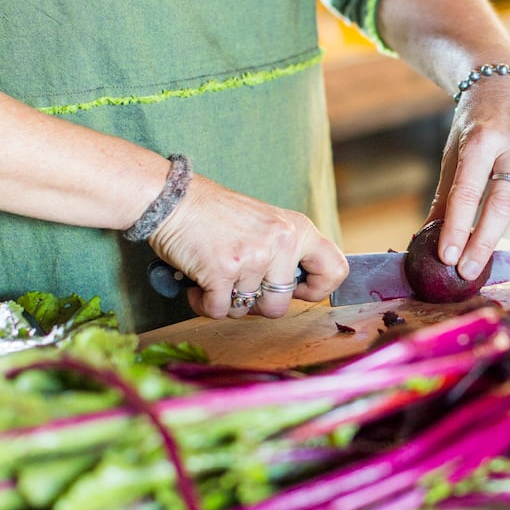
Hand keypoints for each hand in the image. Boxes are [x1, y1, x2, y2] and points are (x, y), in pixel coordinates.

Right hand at [146, 174, 348, 318]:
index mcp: (297, 229)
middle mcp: (281, 241)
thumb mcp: (266, 222)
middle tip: (237, 284)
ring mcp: (253, 257)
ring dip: (225, 301)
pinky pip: (218, 310)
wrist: (173, 198)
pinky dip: (203, 303)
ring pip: (245, 310)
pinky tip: (198, 283)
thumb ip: (287, 252)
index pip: (336, 270)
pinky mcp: (223, 270)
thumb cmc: (216, 214)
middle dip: (255, 305)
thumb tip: (296, 290)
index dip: (316, 290)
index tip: (295, 291)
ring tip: (214, 274)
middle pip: (280, 305)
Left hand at [427, 70, 509, 279]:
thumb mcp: (454, 151)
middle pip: (502, 199)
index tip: (446, 257)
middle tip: (470, 271)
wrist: (505, 81)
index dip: (456, 227)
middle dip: (485, 239)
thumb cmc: (475, 124)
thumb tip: (426, 239)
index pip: (466, 191)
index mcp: (480, 141)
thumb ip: (445, 195)